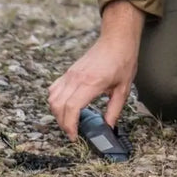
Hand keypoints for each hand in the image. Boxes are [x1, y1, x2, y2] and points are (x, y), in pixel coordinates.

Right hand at [47, 1, 143, 138]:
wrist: (117, 40)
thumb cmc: (122, 61)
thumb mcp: (123, 89)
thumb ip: (114, 110)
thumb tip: (108, 127)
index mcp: (91, 83)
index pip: (72, 108)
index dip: (70, 125)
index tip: (75, 136)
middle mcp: (77, 78)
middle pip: (58, 106)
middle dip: (63, 123)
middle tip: (73, 132)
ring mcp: (71, 74)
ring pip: (53, 98)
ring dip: (57, 113)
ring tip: (69, 121)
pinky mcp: (69, 72)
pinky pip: (54, 88)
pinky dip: (55, 101)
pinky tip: (66, 107)